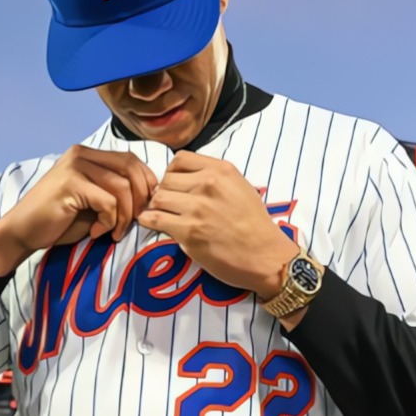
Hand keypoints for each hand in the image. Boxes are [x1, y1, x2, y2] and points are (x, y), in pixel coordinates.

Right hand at [0, 145, 157, 276]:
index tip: (146, 207)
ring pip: (122, 187)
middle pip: (130, 168)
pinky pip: (108, 202)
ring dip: (125, 215)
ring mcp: (74, 167)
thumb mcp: (94, 201)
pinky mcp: (70, 185)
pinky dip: (109, 221)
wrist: (23, 232)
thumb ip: (117, 191)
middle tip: (135, 221)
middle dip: (140, 198)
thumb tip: (152, 194)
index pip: (131, 159)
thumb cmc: (60, 220)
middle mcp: (81, 154)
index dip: (146, 182)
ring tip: (114, 231)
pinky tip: (97, 232)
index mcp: (88, 154)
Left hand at [136, 151, 298, 298]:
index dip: (173, 172)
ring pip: (157, 198)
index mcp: (221, 170)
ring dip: (156, 207)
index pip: (180, 159)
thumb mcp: (241, 188)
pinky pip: (154, 219)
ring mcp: (197, 208)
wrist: (266, 256)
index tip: (176, 185)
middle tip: (170, 205)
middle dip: (164, 192)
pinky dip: (149, 221)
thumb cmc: (256, 225)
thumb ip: (215, 178)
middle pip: (166, 179)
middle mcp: (208, 185)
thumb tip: (189, 179)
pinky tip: (154, 224)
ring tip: (163, 215)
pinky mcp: (189, 232)